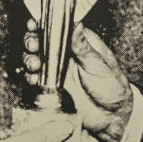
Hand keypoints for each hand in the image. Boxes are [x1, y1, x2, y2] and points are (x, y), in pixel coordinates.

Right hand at [24, 21, 131, 141]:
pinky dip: (30, 77)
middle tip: (33, 47)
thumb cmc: (112, 86)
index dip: (44, 24)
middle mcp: (66, 54)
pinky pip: (35, 79)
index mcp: (79, 43)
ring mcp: (57, 70)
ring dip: (30, 59)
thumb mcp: (99, 64)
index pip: (58, 28)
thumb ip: (84, 47)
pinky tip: (33, 79)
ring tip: (34, 65)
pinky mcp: (52, 86)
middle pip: (42, 42)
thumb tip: (76, 25)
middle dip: (32, 41)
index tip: (34, 25)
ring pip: (36, 59)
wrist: (111, 116)